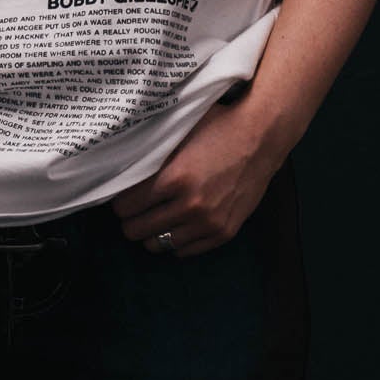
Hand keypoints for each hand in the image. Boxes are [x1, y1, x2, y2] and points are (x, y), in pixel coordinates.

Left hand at [110, 97, 284, 257]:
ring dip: (151, 233)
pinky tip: (175, 226)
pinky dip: (175, 241)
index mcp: (174, 178)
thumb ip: (152, 154)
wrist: (261, 137)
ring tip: (153, 219)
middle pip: (137, 230)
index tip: (122, 197)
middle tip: (134, 210)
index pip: (125, 206)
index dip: (119, 202)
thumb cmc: (217, 127)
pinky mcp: (224, 232)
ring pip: (159, 245)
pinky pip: (185, 251)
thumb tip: (120, 166)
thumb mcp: (179, 133)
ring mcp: (208, 222)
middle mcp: (190, 205)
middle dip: (130, 220)